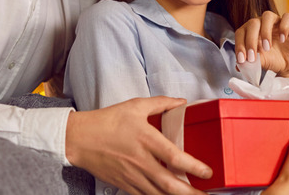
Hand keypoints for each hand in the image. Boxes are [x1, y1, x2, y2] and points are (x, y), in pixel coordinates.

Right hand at [65, 96, 211, 194]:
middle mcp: (141, 161)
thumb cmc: (107, 121)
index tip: (208, 172)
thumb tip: (181, 102)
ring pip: (158, 194)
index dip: (193, 166)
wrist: (80, 139)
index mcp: (145, 139)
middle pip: (169, 183)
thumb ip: (161, 103)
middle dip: (190, 192)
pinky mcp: (125, 185)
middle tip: (206, 194)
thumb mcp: (135, 106)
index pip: (173, 157)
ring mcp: (132, 176)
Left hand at [234, 11, 288, 79]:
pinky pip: (287, 17)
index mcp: (251, 31)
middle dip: (250, 41)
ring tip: (267, 47)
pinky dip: (284, 27)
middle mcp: (262, 23)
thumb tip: (239, 66)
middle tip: (252, 57)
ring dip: (265, 32)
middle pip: (252, 23)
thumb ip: (250, 61)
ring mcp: (276, 21)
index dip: (239, 45)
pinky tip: (283, 39)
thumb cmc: (273, 60)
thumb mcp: (261, 62)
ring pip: (267, 16)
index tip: (241, 60)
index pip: (241, 32)